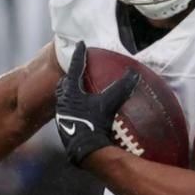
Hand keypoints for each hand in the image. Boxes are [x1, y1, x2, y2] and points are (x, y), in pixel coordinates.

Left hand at [54, 41, 139, 165]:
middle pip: (64, 81)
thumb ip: (121, 87)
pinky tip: (81, 107)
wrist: (86, 150)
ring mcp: (61, 113)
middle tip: (78, 67)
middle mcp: (62, 100)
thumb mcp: (109, 103)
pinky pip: (66, 108)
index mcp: (71, 91)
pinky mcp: (64, 125)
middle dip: (71, 73)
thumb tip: (133, 72)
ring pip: (63, 95)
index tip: (80, 44)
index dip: (79, 54)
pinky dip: (73, 103)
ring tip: (80, 87)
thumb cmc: (95, 124)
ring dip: (71, 89)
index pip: (75, 67)